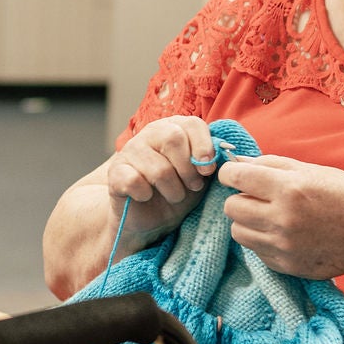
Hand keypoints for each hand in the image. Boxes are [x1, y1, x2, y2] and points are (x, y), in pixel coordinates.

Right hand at [105, 115, 219, 249]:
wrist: (148, 219)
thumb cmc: (177, 191)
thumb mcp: (200, 176)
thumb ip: (211, 161)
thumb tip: (227, 153)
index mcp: (174, 128)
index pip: (192, 124)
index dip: (204, 147)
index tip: (209, 171)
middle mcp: (150, 134)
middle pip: (173, 139)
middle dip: (188, 169)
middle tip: (193, 186)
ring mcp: (130, 151)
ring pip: (158, 168)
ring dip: (172, 190)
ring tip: (174, 196)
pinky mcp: (115, 172)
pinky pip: (135, 181)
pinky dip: (146, 195)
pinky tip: (146, 197)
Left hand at [217, 155, 343, 280]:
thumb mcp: (313, 170)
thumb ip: (272, 165)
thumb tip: (237, 162)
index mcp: (288, 189)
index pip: (235, 178)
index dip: (230, 173)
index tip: (235, 174)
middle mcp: (282, 219)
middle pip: (231, 207)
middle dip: (239, 198)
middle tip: (257, 196)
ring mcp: (282, 246)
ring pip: (238, 231)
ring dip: (247, 221)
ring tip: (270, 216)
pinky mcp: (285, 265)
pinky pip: (255, 250)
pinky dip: (262, 240)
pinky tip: (284, 233)